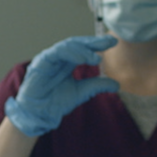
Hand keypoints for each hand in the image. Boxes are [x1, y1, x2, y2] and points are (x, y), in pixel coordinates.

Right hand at [3, 35, 120, 137]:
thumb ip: (96, 86)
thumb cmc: (55, 103)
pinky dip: (71, 54)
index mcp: (67, 62)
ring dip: (83, 50)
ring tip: (96, 58)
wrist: (39, 115)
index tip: (112, 42)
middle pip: (77, 44)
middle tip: (108, 41)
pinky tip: (83, 59)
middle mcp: (58, 58)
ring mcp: (49, 58)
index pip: (83, 49)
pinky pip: (57, 53)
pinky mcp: (41, 62)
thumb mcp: (81, 92)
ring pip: (68, 46)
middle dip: (93, 42)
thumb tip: (117, 85)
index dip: (97, 45)